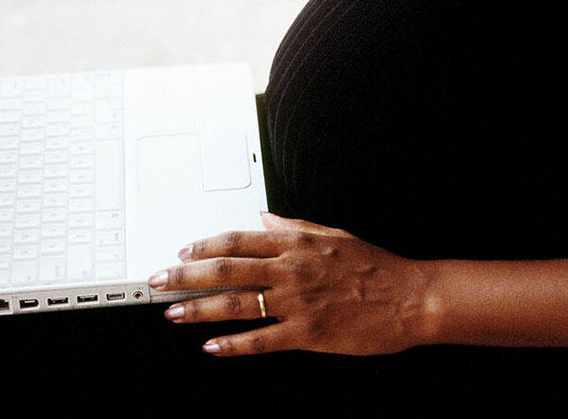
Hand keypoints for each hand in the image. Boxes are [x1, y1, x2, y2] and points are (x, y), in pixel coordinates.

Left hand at [148, 213, 433, 356]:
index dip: (204, 245)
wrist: (408, 296)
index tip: (182, 251)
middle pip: (226, 269)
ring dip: (199, 308)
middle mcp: (290, 269)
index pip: (238, 239)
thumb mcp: (331, 234)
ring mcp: (296, 302)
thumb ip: (294, 227)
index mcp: (295, 242)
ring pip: (237, 303)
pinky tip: (212, 347)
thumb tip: (265, 219)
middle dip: (186, 275)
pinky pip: (262, 340)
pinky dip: (233, 344)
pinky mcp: (307, 333)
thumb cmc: (372, 266)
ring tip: (173, 312)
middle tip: (159, 279)